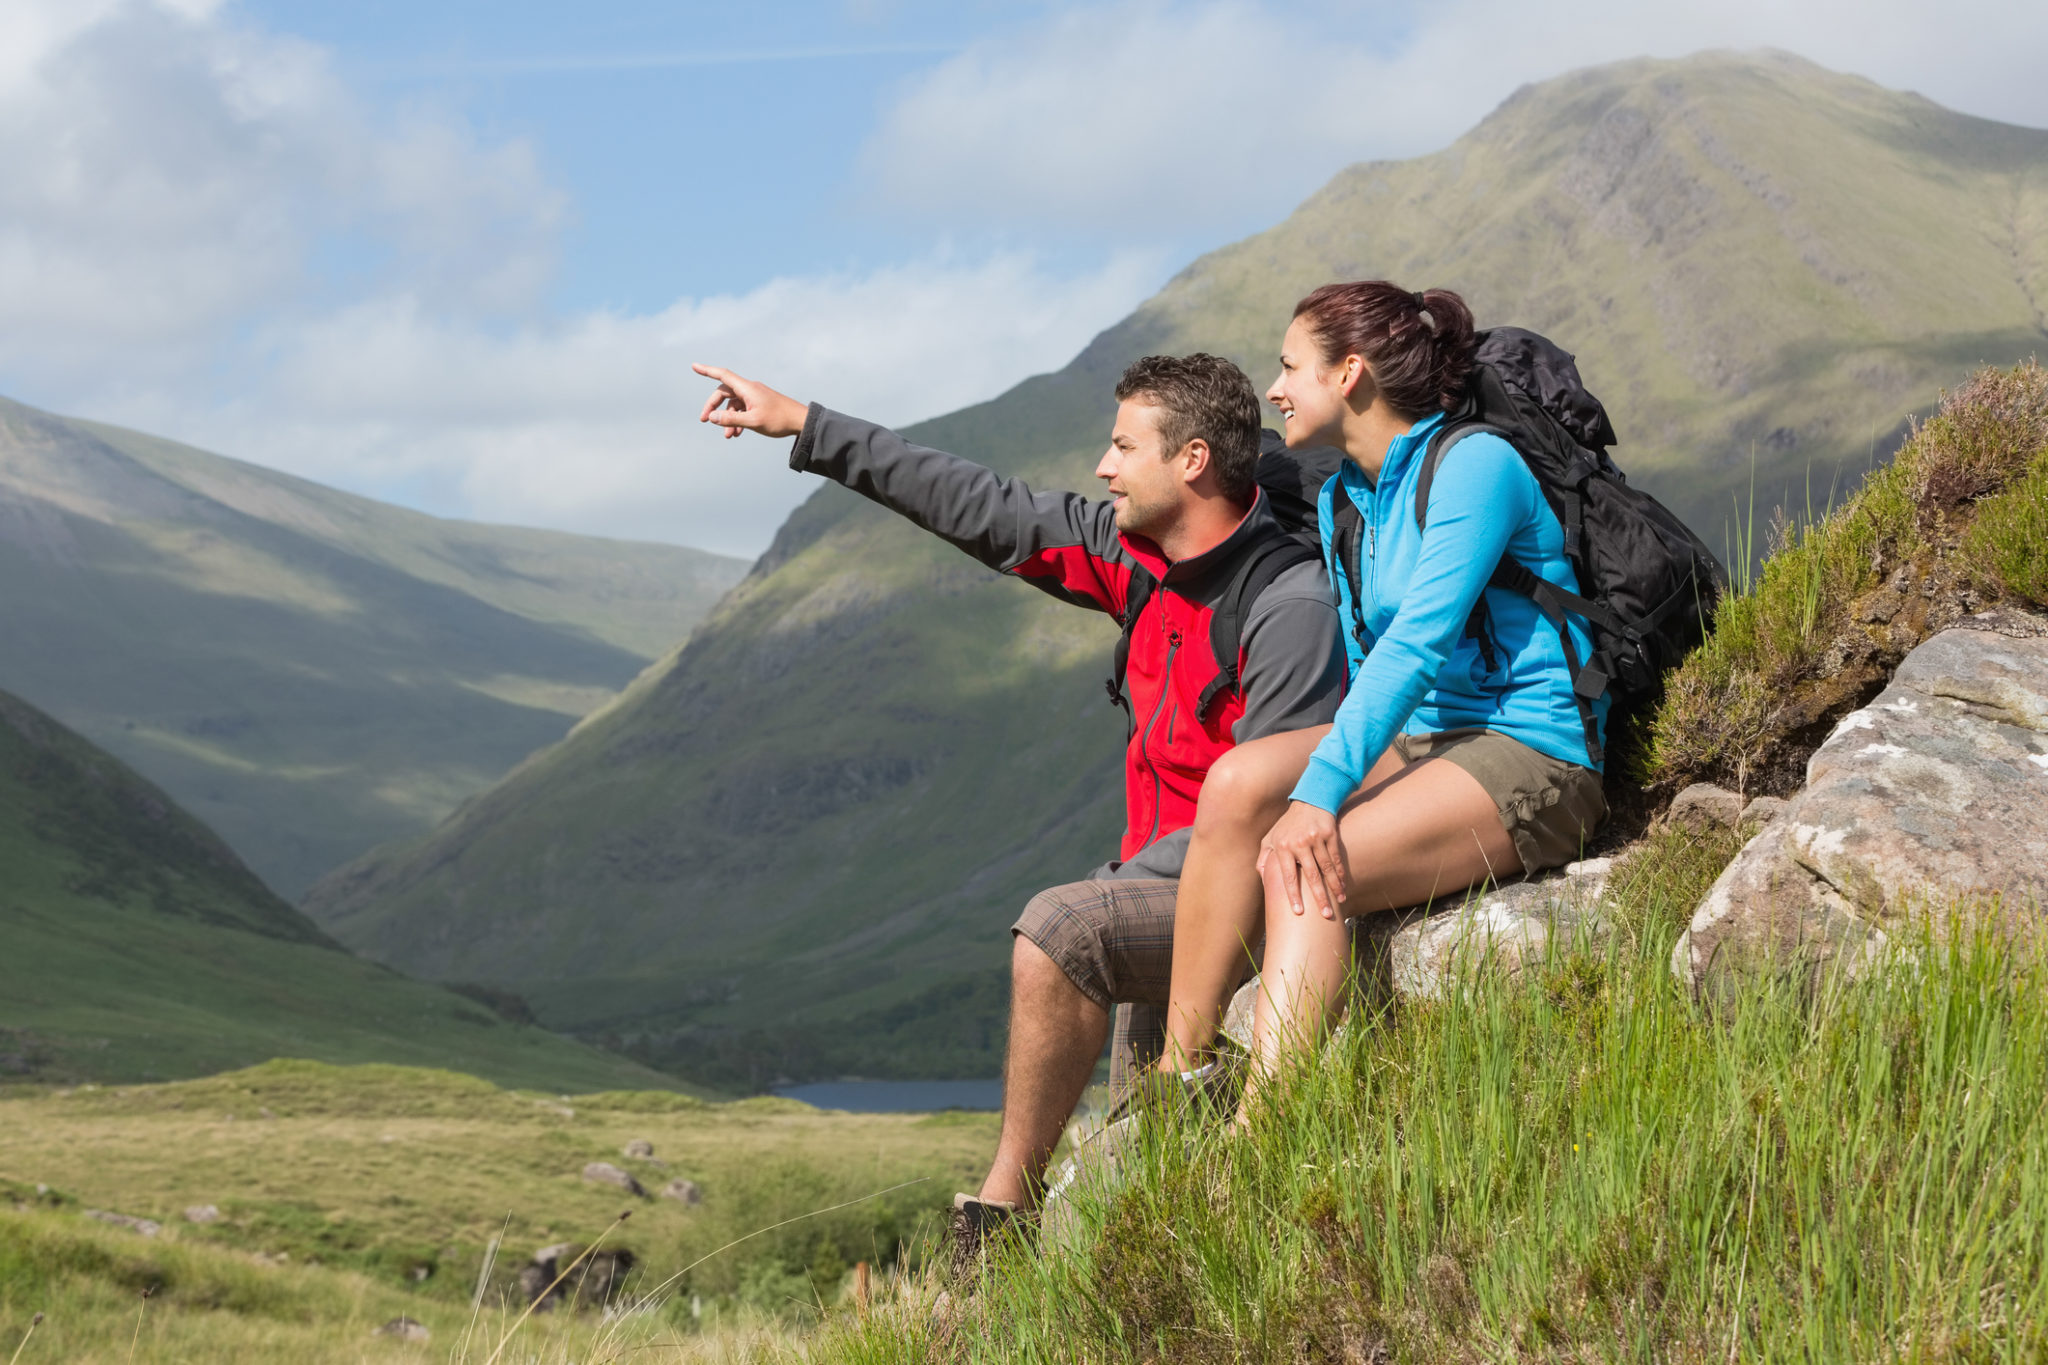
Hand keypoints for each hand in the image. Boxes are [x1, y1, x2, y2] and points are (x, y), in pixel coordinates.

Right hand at [693, 364, 808, 440]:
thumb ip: (730, 419)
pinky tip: (737, 434)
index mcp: (747, 388)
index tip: (693, 366)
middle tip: (704, 420)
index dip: (706, 370)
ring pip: (733, 404)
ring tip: (728, 436)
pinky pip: (742, 409)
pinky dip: (737, 420)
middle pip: (724, 393)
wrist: (801, 422)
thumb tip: (711, 417)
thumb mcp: (752, 421)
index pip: (722, 375)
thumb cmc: (779, 420)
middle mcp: (749, 389)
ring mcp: (755, 396)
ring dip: (727, 419)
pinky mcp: (760, 404)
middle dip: (713, 407)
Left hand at [1256, 800, 1347, 919]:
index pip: (1287, 876)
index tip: (1298, 912)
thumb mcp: (1270, 837)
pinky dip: (1340, 873)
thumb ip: (1264, 857)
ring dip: (1334, 887)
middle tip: (1326, 914)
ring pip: (1327, 868)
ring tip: (1339, 902)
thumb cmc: (1287, 824)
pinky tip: (1343, 885)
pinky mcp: (1330, 834)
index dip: (1293, 895)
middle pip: (1311, 875)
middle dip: (1319, 897)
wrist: (1309, 800)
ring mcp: (1316, 838)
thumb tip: (1262, 877)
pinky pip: (1336, 858)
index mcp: (1282, 847)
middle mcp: (1298, 843)